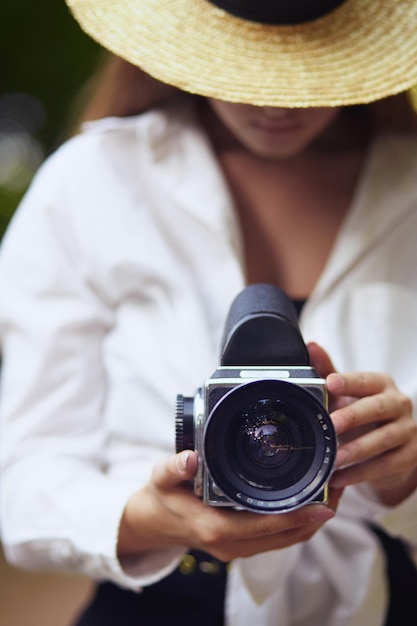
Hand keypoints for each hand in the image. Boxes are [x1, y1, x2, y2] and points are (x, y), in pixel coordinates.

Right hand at [117, 450, 339, 561]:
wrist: (153, 522)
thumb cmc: (161, 498)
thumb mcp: (160, 478)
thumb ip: (173, 467)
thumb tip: (190, 458)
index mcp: (214, 528)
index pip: (265, 526)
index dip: (298, 516)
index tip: (326, 504)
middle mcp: (231, 543)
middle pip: (285, 536)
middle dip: (315, 518)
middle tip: (339, 490)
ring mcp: (237, 547)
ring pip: (285, 540)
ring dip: (310, 522)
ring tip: (333, 494)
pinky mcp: (241, 543)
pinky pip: (277, 538)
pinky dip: (297, 525)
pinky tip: (309, 505)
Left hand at [308, 342, 416, 505]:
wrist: (390, 443)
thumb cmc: (362, 410)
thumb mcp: (346, 392)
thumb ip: (329, 370)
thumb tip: (311, 345)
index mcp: (381, 384)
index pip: (365, 380)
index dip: (349, 381)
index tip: (330, 383)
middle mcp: (398, 403)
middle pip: (377, 408)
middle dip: (353, 416)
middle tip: (332, 424)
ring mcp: (408, 429)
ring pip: (384, 439)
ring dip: (358, 450)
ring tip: (335, 458)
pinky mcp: (411, 454)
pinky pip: (387, 465)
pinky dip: (363, 472)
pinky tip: (342, 478)